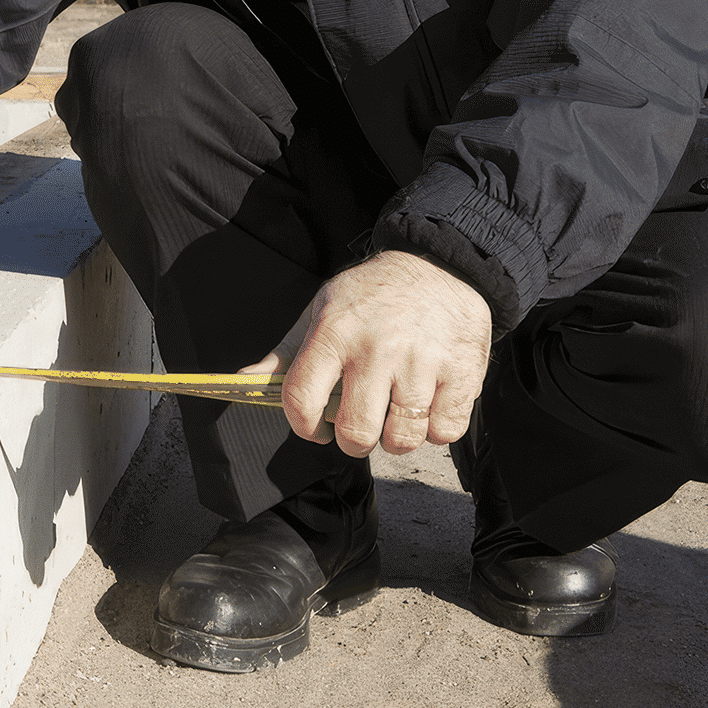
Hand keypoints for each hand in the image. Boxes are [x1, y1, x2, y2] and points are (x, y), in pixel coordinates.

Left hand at [239, 251, 490, 456]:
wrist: (439, 265)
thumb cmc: (372, 296)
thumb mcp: (324, 309)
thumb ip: (288, 352)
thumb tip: (246, 381)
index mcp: (334, 333)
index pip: (302, 400)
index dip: (304, 428)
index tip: (315, 429)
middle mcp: (377, 349)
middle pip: (356, 432)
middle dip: (353, 441)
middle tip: (359, 427)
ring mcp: (422, 362)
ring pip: (402, 439)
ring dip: (396, 438)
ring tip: (395, 414)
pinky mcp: (462, 372)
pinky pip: (444, 432)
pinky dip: (435, 429)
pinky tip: (428, 404)